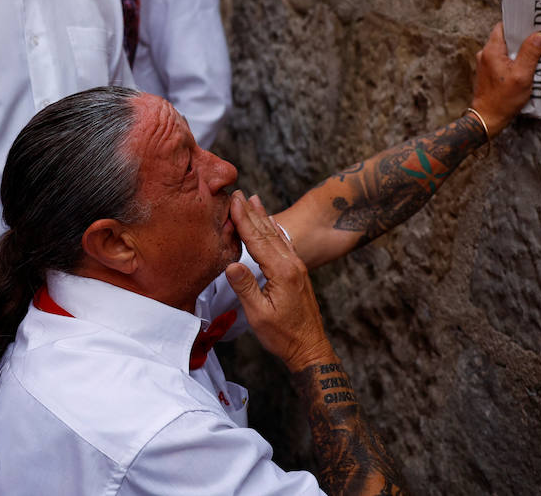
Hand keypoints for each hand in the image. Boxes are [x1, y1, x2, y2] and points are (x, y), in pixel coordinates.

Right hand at [225, 194, 334, 372]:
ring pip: (276, 236)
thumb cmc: (283, 335)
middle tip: (238, 192)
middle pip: (267, 232)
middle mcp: (292, 264)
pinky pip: (283, 244)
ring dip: (262, 217)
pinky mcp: (298, 273)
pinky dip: (274, 230)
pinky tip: (271, 223)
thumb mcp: (260, 315)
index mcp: (282, 272)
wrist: (310, 348)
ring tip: (253, 200)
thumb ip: (246, 288)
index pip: (257, 240)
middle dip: (250, 211)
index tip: (232, 201)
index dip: (243, 220)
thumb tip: (231, 264)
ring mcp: (297, 267)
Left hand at [470, 23, 540, 135]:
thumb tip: (539, 35)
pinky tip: (525, 69)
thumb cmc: (503, 99)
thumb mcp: (522, 75)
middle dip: (522, 39)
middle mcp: (485, 54)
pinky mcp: (489, 72)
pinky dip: (514, 61)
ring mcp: (486, 64)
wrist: (487, 118)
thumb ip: (530, 54)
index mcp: (491, 51)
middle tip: (538, 41)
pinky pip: (503, 60)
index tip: (532, 23)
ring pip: (505, 50)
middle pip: (506, 38)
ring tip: (535, 57)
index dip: (517, 24)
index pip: (503, 27)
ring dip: (519, 52)